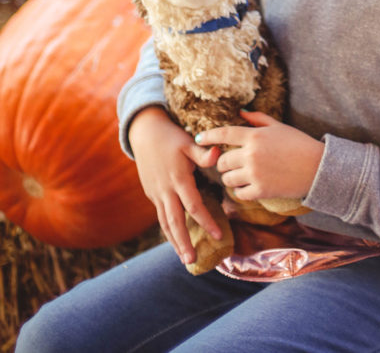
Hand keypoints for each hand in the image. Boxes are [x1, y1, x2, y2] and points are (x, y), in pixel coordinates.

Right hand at [128, 106, 222, 264]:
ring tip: (184, 259)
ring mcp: (156, 194)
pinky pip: (161, 216)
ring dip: (174, 242)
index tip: (219, 236)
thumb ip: (203, 153)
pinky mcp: (152, 194)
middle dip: (184, 243)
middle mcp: (165, 191)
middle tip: (192, 261)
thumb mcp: (188, 142)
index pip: (194, 206)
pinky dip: (169, 230)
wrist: (144, 134)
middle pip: (175, 222)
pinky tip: (176, 240)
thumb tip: (219, 155)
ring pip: (165, 223)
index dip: (206, 222)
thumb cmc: (171, 137)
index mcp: (178, 180)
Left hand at [196, 111, 323, 201]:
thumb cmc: (298, 143)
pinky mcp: (261, 191)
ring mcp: (255, 174)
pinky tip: (247, 186)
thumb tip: (240, 112)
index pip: (224, 134)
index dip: (208, 136)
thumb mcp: (278, 126)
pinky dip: (240, 191)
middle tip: (232, 163)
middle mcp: (251, 154)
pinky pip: (238, 193)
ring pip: (227, 178)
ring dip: (231, 177)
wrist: (317, 167)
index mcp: (254, 135)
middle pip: (222, 160)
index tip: (199, 139)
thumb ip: (257, 119)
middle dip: (224, 162)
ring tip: (240, 175)